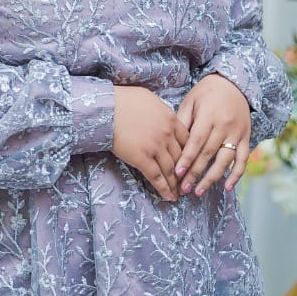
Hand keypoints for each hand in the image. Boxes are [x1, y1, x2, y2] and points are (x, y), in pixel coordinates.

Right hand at [112, 86, 189, 202]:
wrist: (106, 107)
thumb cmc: (123, 99)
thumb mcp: (149, 98)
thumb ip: (161, 110)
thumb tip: (163, 115)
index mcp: (170, 119)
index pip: (186, 140)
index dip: (189, 153)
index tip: (190, 162)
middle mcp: (166, 134)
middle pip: (181, 157)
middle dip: (185, 172)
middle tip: (187, 183)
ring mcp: (155, 147)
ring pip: (170, 169)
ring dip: (175, 184)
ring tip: (178, 194)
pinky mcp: (142, 158)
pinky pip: (156, 176)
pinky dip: (163, 188)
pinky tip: (168, 197)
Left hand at [175, 74, 251, 196]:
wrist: (234, 83)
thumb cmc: (206, 92)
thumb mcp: (191, 100)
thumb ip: (183, 121)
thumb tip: (172, 143)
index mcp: (208, 116)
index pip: (196, 142)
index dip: (187, 159)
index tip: (176, 174)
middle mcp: (224, 126)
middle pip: (208, 154)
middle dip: (195, 173)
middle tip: (183, 189)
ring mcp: (237, 133)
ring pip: (225, 160)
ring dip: (212, 178)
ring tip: (199, 191)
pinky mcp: (247, 138)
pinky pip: (243, 159)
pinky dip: (237, 174)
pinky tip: (228, 187)